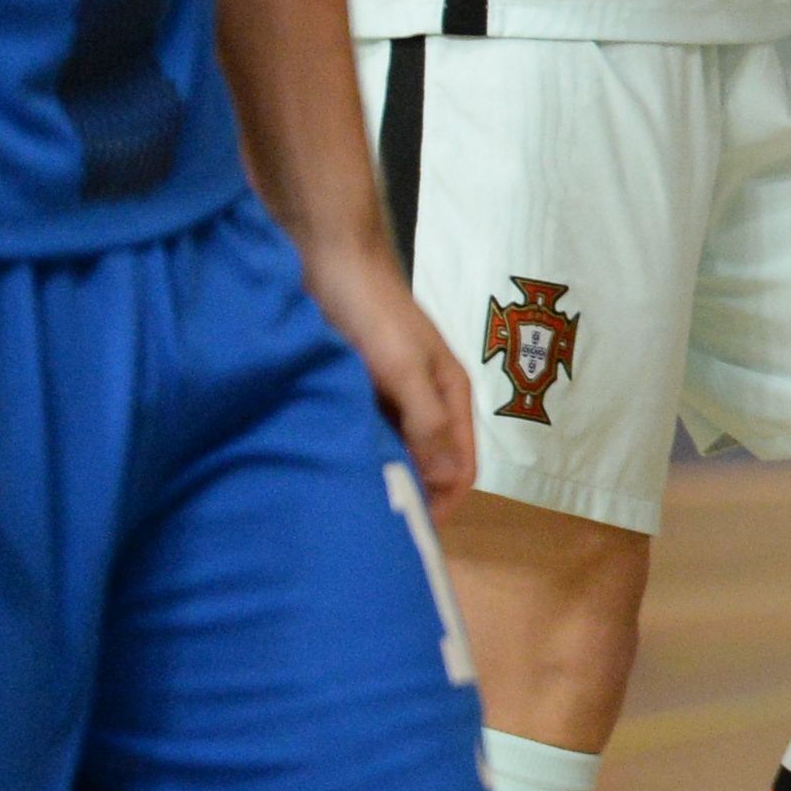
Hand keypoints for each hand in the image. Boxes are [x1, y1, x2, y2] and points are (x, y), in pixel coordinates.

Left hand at [303, 235, 476, 508]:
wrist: (327, 255)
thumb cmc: (372, 311)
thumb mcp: (403, 368)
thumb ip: (428, 421)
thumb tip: (451, 481)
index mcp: (450, 394)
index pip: (462, 467)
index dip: (442, 502)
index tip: (407, 534)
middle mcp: (425, 399)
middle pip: (430, 463)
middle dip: (410, 495)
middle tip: (373, 529)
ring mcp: (390, 394)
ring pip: (395, 450)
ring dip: (380, 475)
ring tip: (348, 506)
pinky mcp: (357, 387)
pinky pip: (363, 433)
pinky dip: (354, 453)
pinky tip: (328, 468)